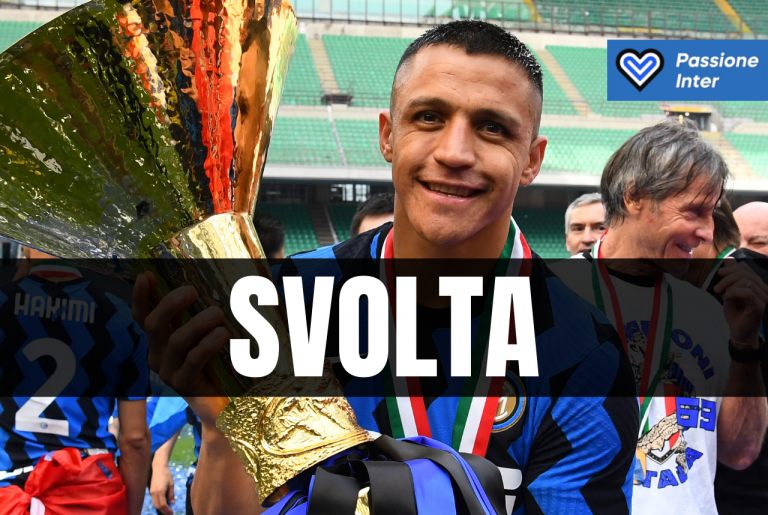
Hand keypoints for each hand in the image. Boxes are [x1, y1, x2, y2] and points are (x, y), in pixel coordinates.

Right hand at [132, 272, 229, 426]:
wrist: (220, 404)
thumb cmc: (212, 364)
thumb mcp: (201, 335)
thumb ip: (196, 316)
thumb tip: (198, 286)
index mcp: (159, 341)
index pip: (143, 316)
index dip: (141, 297)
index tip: (145, 275)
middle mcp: (158, 356)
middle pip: (154, 326)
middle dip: (169, 305)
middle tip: (191, 291)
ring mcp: (168, 372)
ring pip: (176, 341)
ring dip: (197, 324)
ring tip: (218, 313)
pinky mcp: (184, 385)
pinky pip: (193, 361)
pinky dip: (207, 345)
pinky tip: (221, 334)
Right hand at [150, 462, 175, 514]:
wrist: (158, 468)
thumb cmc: (167, 475)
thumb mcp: (171, 484)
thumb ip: (171, 495)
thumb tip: (172, 504)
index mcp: (160, 491)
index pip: (163, 504)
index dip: (167, 510)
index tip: (172, 512)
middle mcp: (154, 493)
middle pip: (158, 506)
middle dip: (163, 511)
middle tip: (170, 513)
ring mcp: (151, 492)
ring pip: (155, 504)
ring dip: (160, 508)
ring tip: (167, 510)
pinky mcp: (150, 491)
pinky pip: (154, 500)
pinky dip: (158, 504)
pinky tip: (163, 505)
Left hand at [714, 259, 767, 347]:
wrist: (738, 332)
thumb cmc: (736, 313)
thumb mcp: (730, 291)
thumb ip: (731, 276)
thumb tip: (730, 259)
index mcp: (758, 284)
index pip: (745, 268)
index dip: (731, 268)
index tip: (720, 274)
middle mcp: (763, 289)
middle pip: (744, 273)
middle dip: (726, 278)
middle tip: (717, 288)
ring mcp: (763, 297)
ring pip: (744, 281)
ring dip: (728, 286)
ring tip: (722, 295)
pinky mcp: (759, 305)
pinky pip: (746, 292)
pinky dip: (733, 293)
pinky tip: (727, 298)